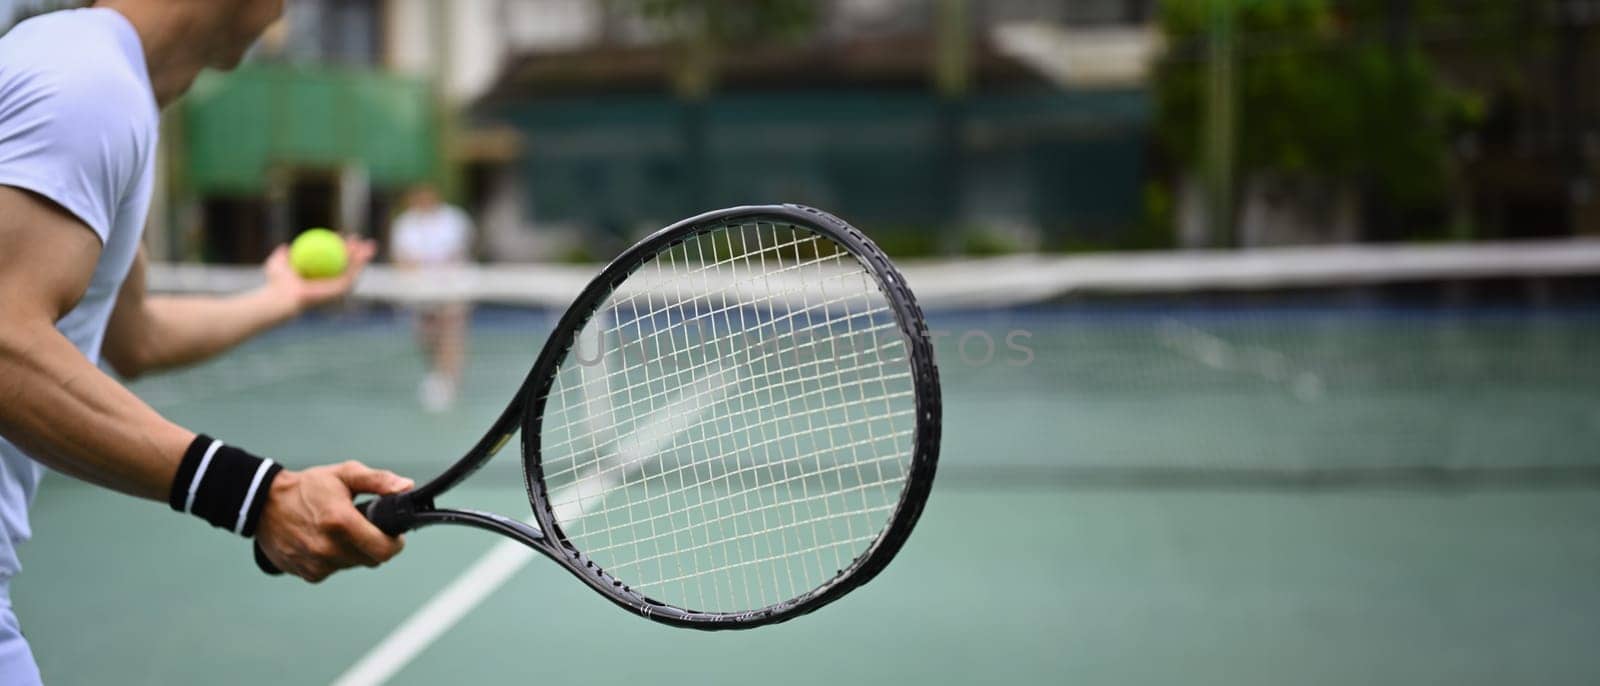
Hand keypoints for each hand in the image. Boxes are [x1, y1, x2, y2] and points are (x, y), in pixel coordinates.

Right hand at [255, 461, 413, 582]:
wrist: (263, 505)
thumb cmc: (306, 488)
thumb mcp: (344, 474)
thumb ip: (378, 480)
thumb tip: (406, 487)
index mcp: (340, 523)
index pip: (385, 550)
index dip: (394, 542)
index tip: (392, 533)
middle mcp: (328, 548)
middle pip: (372, 559)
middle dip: (374, 544)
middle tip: (364, 526)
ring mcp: (317, 564)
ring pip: (354, 564)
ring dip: (355, 551)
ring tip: (340, 530)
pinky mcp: (308, 574)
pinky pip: (335, 570)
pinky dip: (335, 558)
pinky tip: (324, 540)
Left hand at [262, 236, 375, 313]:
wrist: (282, 295)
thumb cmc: (276, 282)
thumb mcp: (277, 263)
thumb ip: (281, 255)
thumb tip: (285, 246)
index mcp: (317, 277)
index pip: (330, 259)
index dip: (337, 246)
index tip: (338, 233)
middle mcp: (328, 284)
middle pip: (345, 264)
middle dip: (356, 252)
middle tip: (357, 238)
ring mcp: (336, 288)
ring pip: (353, 269)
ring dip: (363, 257)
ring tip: (369, 244)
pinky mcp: (340, 291)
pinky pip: (352, 274)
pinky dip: (359, 263)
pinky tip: (363, 252)